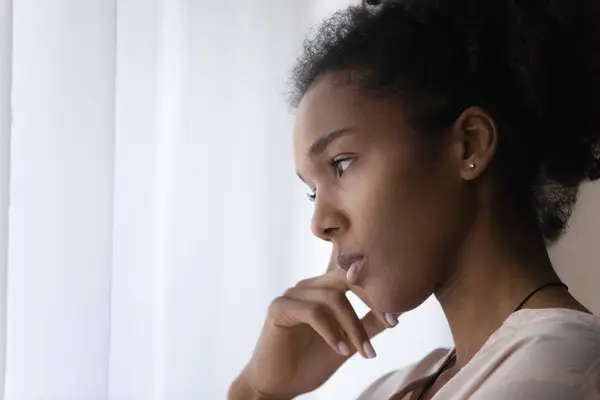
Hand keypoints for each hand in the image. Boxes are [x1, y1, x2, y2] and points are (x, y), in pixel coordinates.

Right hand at [230, 256, 398, 398]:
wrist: (276, 385)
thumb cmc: (308, 363)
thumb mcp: (347, 343)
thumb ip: (367, 326)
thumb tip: (396, 313)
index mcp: (321, 290)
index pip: (353, 276)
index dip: (376, 293)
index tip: (395, 319)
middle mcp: (307, 287)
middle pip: (344, 278)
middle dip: (371, 300)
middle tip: (390, 323)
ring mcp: (291, 295)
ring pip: (332, 297)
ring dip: (353, 326)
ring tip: (363, 351)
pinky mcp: (279, 309)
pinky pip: (312, 312)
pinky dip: (331, 332)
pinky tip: (341, 351)